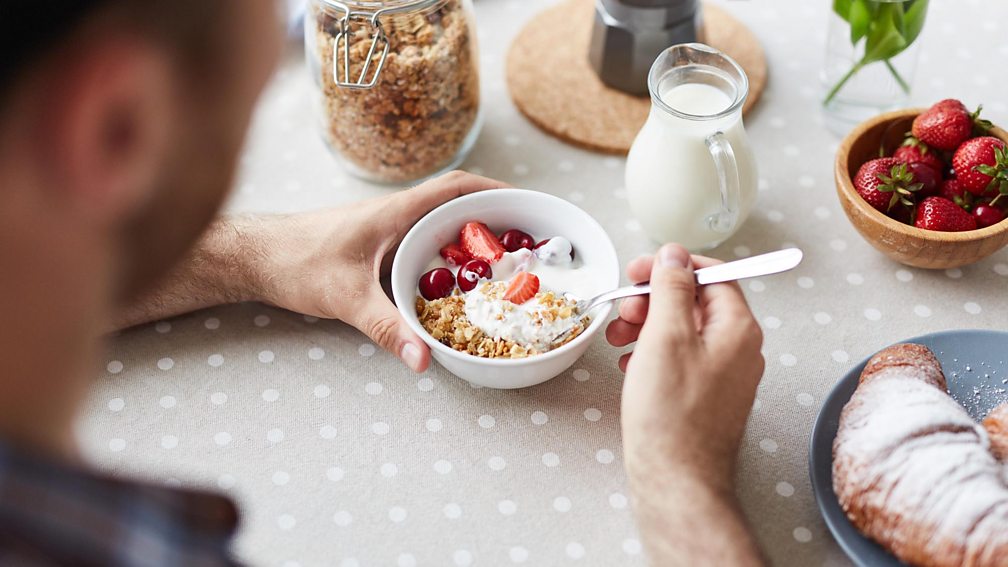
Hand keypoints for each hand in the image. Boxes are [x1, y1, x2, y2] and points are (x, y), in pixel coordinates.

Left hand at [248, 171, 507, 371]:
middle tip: (528, 240)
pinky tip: (456, 283)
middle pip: (455, 205)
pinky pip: (422, 245)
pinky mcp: (375, 246)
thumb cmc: (294, 262)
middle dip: (493, 217)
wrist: (254, 256)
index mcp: (395, 211)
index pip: (454, 188)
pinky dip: (446, 256)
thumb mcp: (345, 297)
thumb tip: (424, 359)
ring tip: (504, 262)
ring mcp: (385, 230)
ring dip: (470, 237)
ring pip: (438, 226)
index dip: (494, 190)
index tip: (526, 201)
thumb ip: (387, 327)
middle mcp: (394, 215)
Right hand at [606, 244, 763, 492]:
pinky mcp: (707, 396)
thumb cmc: (671, 416)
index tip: (639, 272)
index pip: (713, 274)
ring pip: (684, 331)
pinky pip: (681, 359)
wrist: (676, 480)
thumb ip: (672, 288)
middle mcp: (739, 349)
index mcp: (738, 329)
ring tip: (619, 339)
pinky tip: (631, 365)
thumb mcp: (665, 337)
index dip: (671, 267)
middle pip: (696, 302)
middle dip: (654, 300)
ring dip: (648, 326)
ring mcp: (724, 375)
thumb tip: (675, 255)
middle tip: (624, 311)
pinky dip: (653, 353)